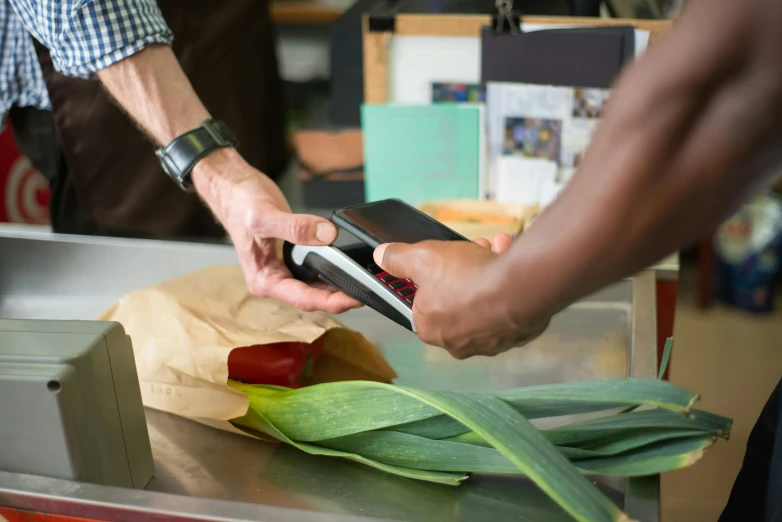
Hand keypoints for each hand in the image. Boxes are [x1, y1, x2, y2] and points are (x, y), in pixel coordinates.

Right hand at [193, 149, 360, 312]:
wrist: (232, 186)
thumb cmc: (239, 203)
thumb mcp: (265, 215)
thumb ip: (295, 227)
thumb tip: (325, 235)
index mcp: (264, 279)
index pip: (303, 299)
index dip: (332, 302)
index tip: (354, 299)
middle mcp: (273, 279)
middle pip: (312, 297)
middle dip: (339, 297)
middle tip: (368, 290)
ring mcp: (282, 269)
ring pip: (315, 285)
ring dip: (337, 285)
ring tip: (363, 282)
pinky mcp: (290, 257)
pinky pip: (315, 268)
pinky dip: (331, 268)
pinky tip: (347, 265)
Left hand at [373, 234, 550, 358]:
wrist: (520, 288)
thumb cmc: (467, 278)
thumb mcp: (423, 258)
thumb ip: (398, 258)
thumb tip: (383, 255)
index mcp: (430, 328)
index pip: (423, 304)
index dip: (432, 278)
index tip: (442, 262)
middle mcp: (458, 342)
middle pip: (456, 298)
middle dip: (464, 270)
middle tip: (472, 250)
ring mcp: (489, 341)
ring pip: (484, 299)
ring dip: (487, 270)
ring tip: (494, 249)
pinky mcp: (515, 334)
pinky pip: (507, 304)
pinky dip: (507, 283)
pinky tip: (509, 262)